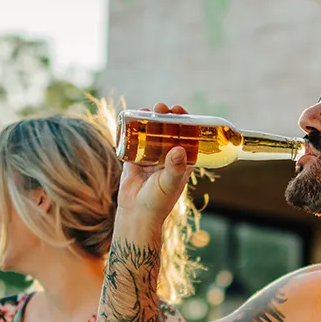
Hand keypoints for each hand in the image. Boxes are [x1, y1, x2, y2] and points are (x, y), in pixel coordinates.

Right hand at [118, 102, 194, 218]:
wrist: (135, 214)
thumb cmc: (157, 202)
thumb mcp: (169, 184)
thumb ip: (174, 168)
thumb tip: (178, 148)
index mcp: (181, 162)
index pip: (187, 137)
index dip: (185, 122)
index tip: (179, 110)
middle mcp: (168, 158)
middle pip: (169, 132)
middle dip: (166, 117)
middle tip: (161, 107)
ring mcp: (152, 158)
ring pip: (153, 134)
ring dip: (151, 120)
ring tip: (147, 109)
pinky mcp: (135, 159)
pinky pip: (135, 141)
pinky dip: (135, 129)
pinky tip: (133, 117)